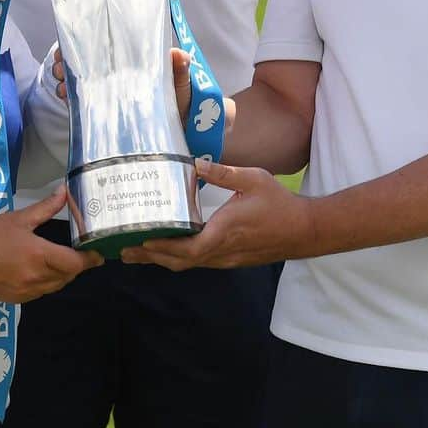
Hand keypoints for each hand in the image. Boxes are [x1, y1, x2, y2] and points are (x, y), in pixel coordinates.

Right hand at [0, 185, 101, 301]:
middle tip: (80, 252)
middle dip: (76, 266)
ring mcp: (26, 291)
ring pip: (56, 286)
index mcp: (38, 255)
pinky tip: (41, 270)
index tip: (98, 253)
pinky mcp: (17, 298)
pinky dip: (46, 282)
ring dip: (62, 274)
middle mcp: (35, 277)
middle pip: (68, 276)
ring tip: (61, 260)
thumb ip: (46, 207)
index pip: (74, 263)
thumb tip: (64, 192)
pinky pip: (41, 292)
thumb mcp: (20, 218)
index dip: (89, 259)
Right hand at [52, 46, 192, 121]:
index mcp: (132, 60)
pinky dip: (66, 93)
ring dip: (63, 73)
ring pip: (76, 73)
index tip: (72, 42)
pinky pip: (76, 95)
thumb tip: (180, 55)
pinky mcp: (97, 106)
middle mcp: (114, 70)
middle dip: (68, 56)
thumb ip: (180, 71)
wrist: (170, 138)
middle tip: (60, 65)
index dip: (87, 38)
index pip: (106, 41)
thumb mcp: (181, 87)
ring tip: (60, 82)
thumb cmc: (177, 105)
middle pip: (85, 55)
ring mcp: (104, 87)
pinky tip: (63, 95)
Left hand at [121, 159, 315, 269]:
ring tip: (138, 252)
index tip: (140, 240)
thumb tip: (194, 163)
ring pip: (188, 264)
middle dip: (151, 256)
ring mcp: (226, 259)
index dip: (162, 247)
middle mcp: (222, 251)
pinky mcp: (230, 259)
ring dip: (162, 259)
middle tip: (123, 251)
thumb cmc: (280, 204)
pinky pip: (199, 262)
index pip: (188, 248)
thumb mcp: (253, 179)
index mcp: (225, 232)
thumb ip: (223, 172)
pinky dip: (179, 258)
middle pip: (180, 261)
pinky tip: (169, 250)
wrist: (304, 231)